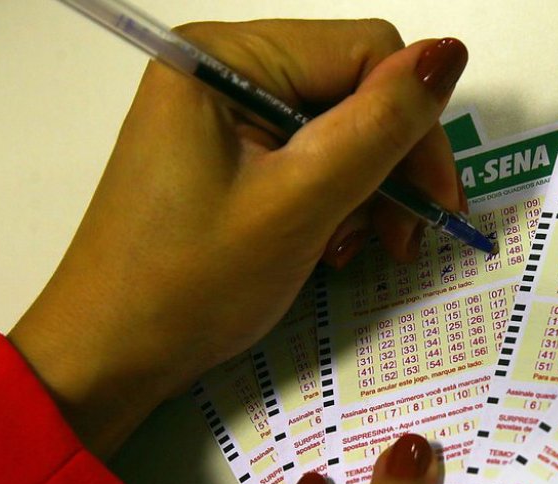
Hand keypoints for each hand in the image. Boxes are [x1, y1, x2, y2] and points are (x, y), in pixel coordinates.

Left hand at [8, 20, 467, 455]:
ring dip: (368, 191)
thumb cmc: (193, 282)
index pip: (365, 52)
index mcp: (228, 57)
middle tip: (404, 241)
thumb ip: (378, 127)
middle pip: (355, 89)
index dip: (414, 122)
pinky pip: (309, 158)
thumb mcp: (299, 202)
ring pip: (340, 128)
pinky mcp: (229, 154)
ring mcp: (225, 112)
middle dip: (392, 164)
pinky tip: (331, 248)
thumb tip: (449, 55)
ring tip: (359, 251)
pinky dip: (336, 202)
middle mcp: (226, 68)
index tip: (437, 206)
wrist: (108, 357)